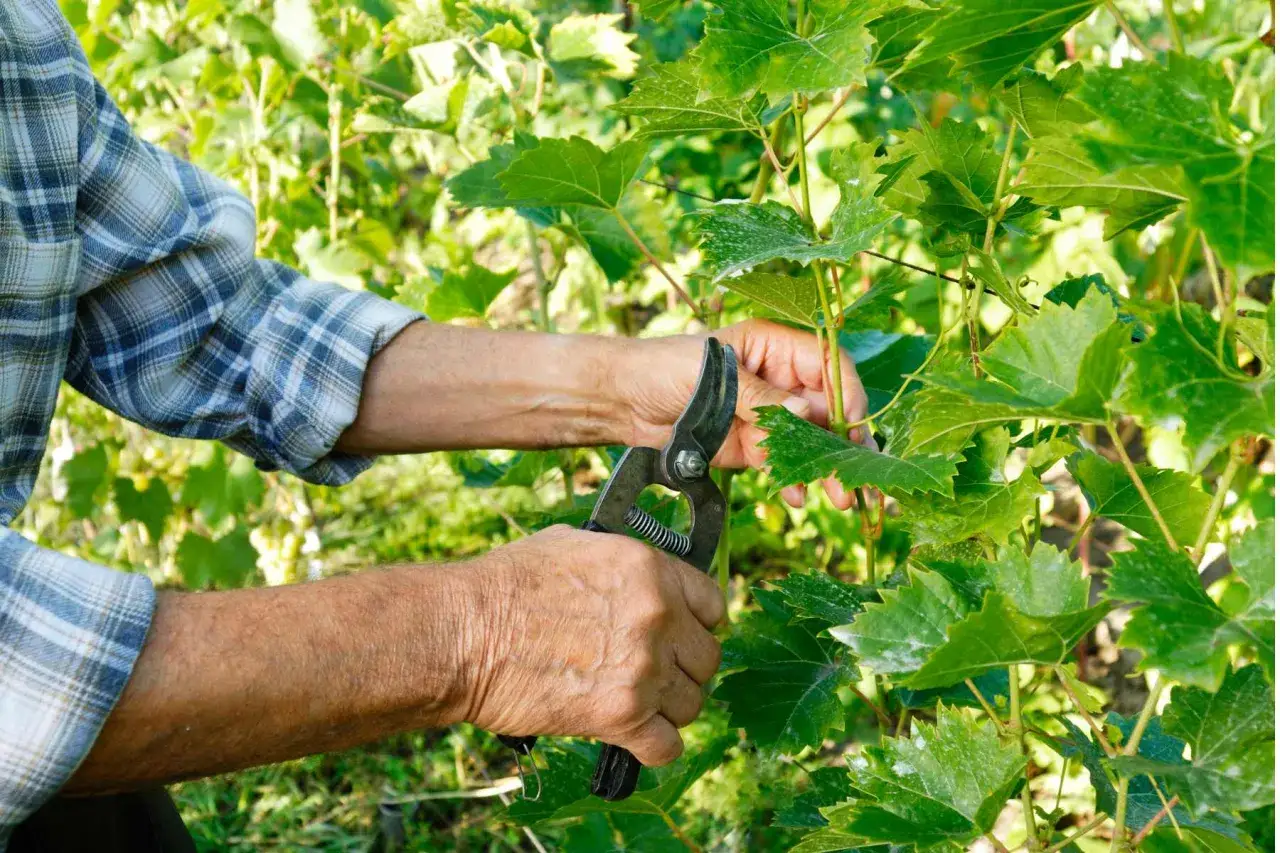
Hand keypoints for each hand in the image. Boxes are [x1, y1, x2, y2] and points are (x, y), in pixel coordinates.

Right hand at [456, 525, 724, 765]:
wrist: (466, 632)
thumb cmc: (505, 585)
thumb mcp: (573, 545)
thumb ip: (621, 565)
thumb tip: (634, 576)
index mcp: (650, 571)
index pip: (712, 604)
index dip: (698, 623)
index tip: (682, 635)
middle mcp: (658, 617)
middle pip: (706, 658)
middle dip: (683, 668)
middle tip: (652, 674)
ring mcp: (644, 669)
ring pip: (692, 703)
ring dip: (668, 708)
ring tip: (635, 704)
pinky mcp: (622, 716)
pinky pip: (667, 747)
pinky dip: (653, 748)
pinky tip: (633, 738)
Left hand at [615, 319, 869, 509]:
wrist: (622, 400)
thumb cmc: (663, 368)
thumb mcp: (714, 375)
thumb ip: (760, 396)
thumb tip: (807, 412)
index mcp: (774, 348)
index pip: (829, 367)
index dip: (847, 397)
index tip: (851, 429)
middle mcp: (778, 381)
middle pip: (827, 411)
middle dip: (844, 445)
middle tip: (857, 479)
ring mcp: (766, 416)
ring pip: (810, 443)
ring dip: (826, 469)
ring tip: (840, 498)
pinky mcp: (750, 446)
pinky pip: (782, 463)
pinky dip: (793, 480)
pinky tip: (798, 496)